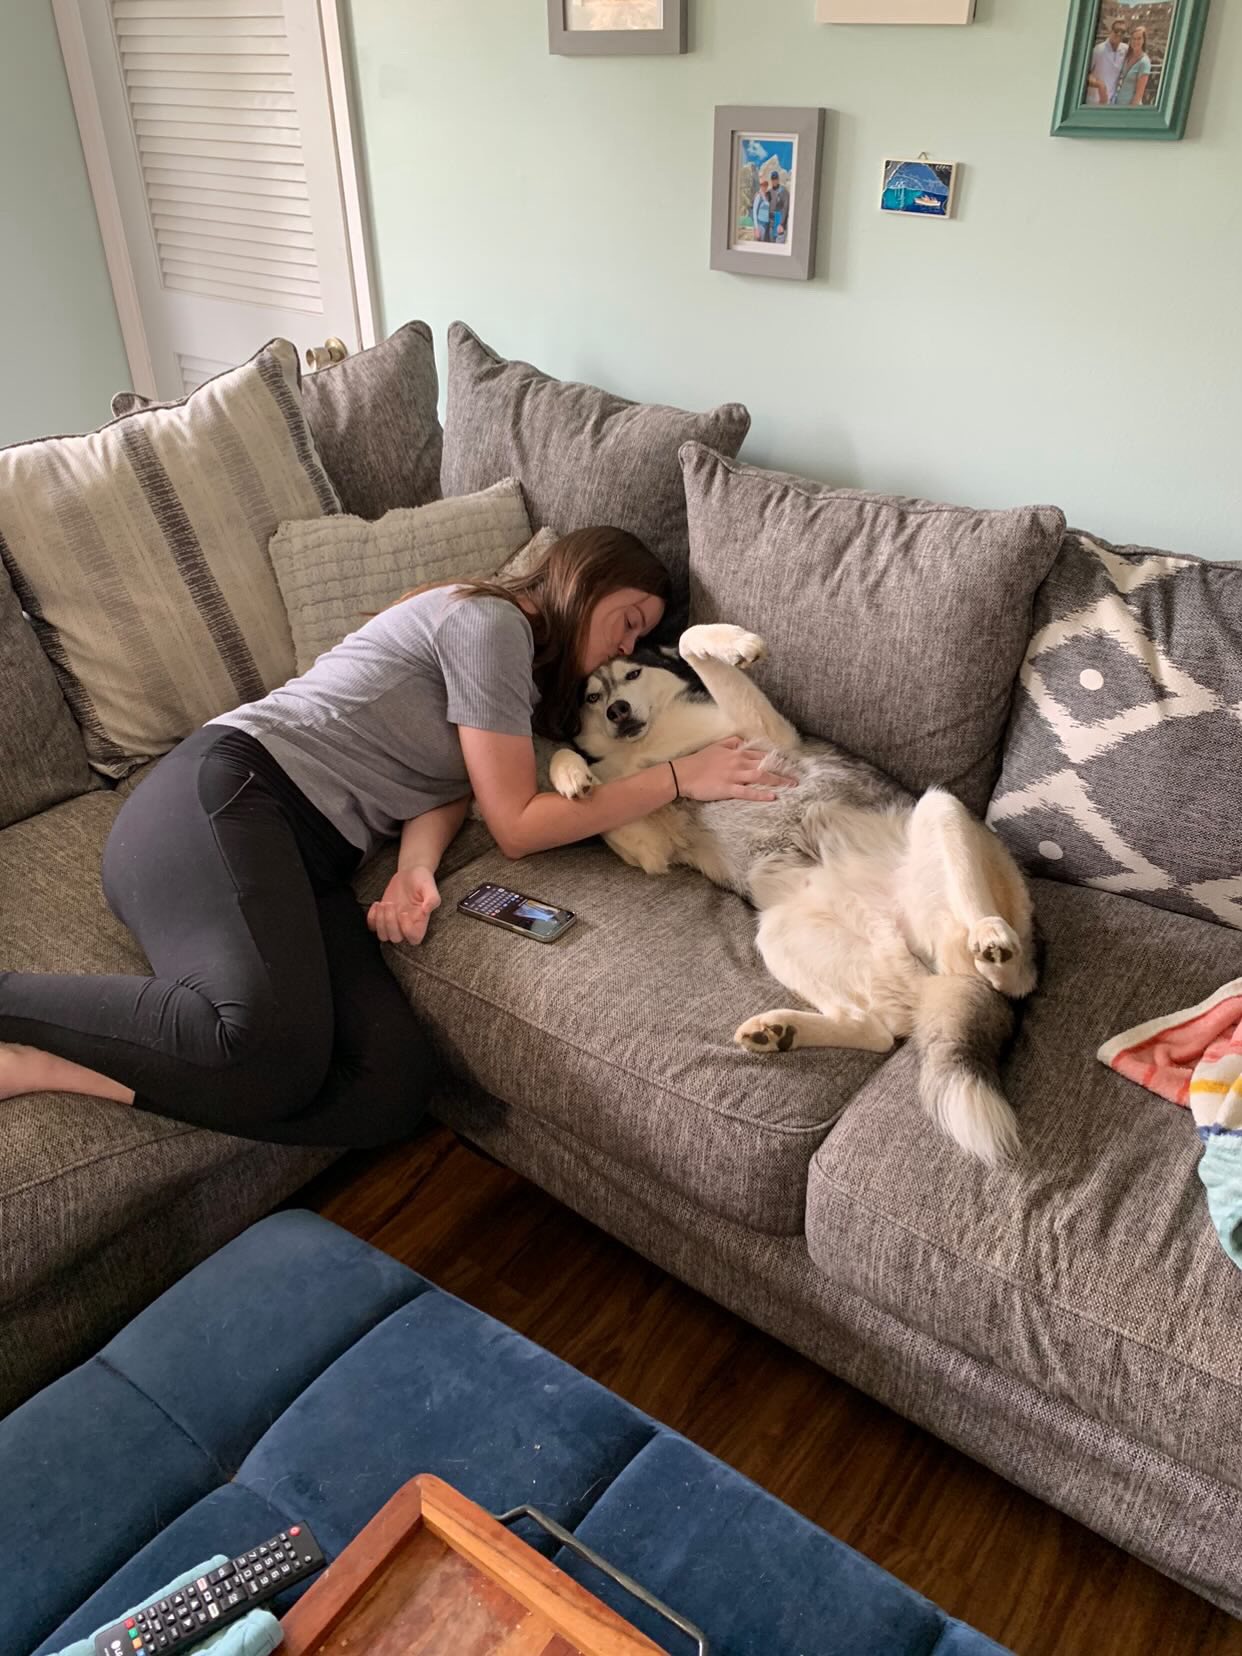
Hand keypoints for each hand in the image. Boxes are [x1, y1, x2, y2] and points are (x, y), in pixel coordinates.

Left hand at [367, 865, 440, 944]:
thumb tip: (427, 910)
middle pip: (395, 938)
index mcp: (420, 922)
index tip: (404, 913)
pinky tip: (377, 904)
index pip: (414, 938)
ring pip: (383, 935)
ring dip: (380, 921)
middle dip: (389, 922)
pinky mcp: (382, 917)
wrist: (410, 873)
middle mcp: (407, 925)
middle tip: (390, 903)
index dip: (407, 929)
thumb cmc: (422, 880)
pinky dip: (371, 918)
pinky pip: (372, 927)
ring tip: (384, 904)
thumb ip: (432, 898)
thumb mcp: (429, 886)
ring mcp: (394, 923)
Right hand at [674, 736, 794, 802]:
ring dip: (778, 780)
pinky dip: (761, 794)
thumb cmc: (698, 761)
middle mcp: (738, 762)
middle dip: (783, 769)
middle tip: (797, 775)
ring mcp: (733, 775)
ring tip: (792, 785)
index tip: (789, 762)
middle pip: (765, 764)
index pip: (761, 754)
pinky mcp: (728, 788)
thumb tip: (743, 742)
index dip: (776, 758)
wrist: (682, 774)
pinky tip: (773, 796)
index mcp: (736, 752)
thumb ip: (731, 742)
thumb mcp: (716, 746)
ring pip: (760, 776)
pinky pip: (747, 792)